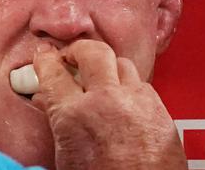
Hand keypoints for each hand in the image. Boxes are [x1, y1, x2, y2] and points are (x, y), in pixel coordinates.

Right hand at [32, 40, 186, 169]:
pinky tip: (122, 97)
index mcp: (74, 116)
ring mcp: (136, 103)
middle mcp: (106, 102)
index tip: (44, 54)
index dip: (45, 58)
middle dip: (78, 49)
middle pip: (91, 51)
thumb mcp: (66, 156)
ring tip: (99, 75)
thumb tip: (49, 101)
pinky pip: (141, 83)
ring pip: (120, 62)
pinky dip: (128, 85)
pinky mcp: (160, 111)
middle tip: (71, 56)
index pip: (52, 71)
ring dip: (106, 66)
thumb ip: (57, 121)